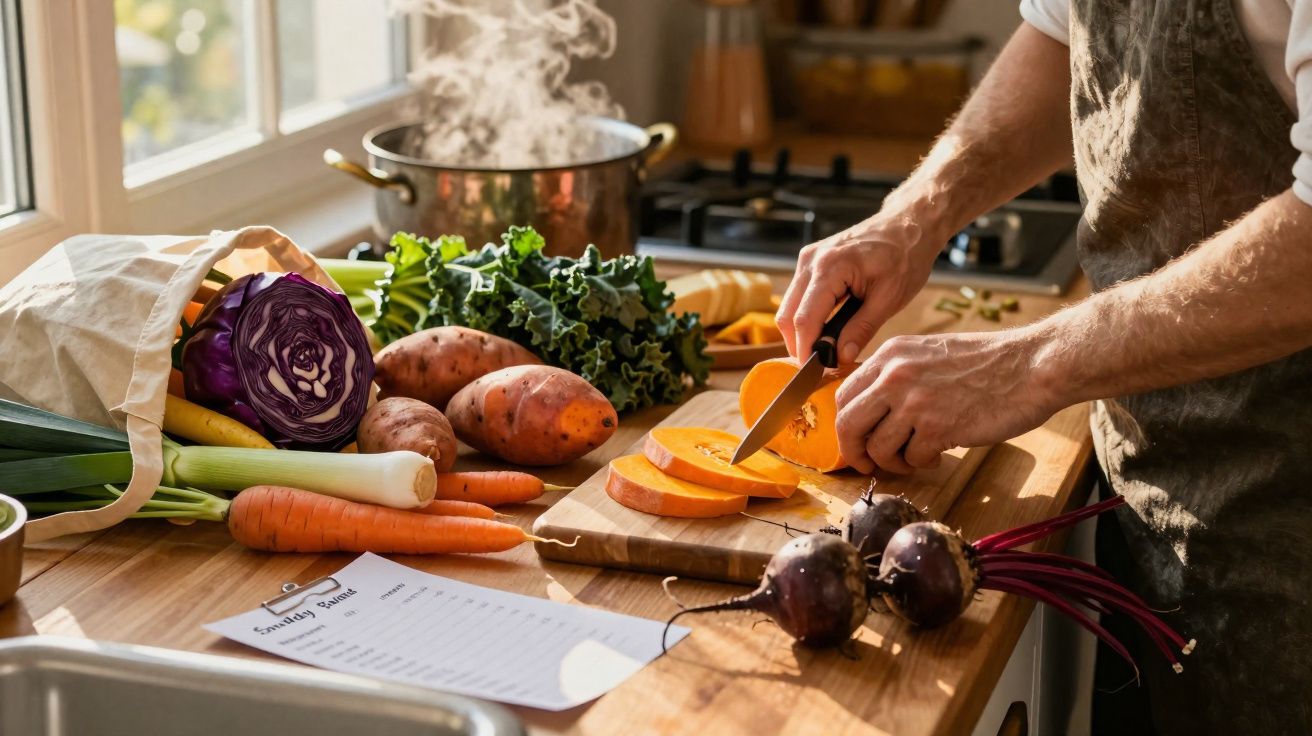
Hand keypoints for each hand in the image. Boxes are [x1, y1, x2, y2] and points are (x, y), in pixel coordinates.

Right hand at [776, 214, 941, 362]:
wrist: (908, 224)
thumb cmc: (905, 256)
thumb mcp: (889, 298)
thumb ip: (861, 329)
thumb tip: (840, 357)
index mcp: (829, 267)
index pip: (804, 319)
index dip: (806, 350)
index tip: (816, 372)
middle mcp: (810, 261)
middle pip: (787, 315)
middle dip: (799, 344)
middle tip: (820, 366)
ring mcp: (808, 259)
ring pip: (789, 307)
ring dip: (802, 332)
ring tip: (825, 351)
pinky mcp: (811, 262)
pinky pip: (799, 296)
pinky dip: (807, 317)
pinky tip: (826, 331)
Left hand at [834, 327, 1060, 473]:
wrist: (1031, 366)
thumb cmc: (987, 363)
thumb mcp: (927, 354)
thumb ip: (895, 376)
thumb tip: (869, 410)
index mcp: (890, 355)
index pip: (843, 395)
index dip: (845, 425)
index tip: (856, 440)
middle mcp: (895, 376)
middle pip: (848, 425)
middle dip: (855, 452)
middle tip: (869, 463)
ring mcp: (914, 402)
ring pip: (878, 448)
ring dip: (894, 461)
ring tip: (915, 457)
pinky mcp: (937, 428)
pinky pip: (912, 459)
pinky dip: (922, 463)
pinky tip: (938, 454)